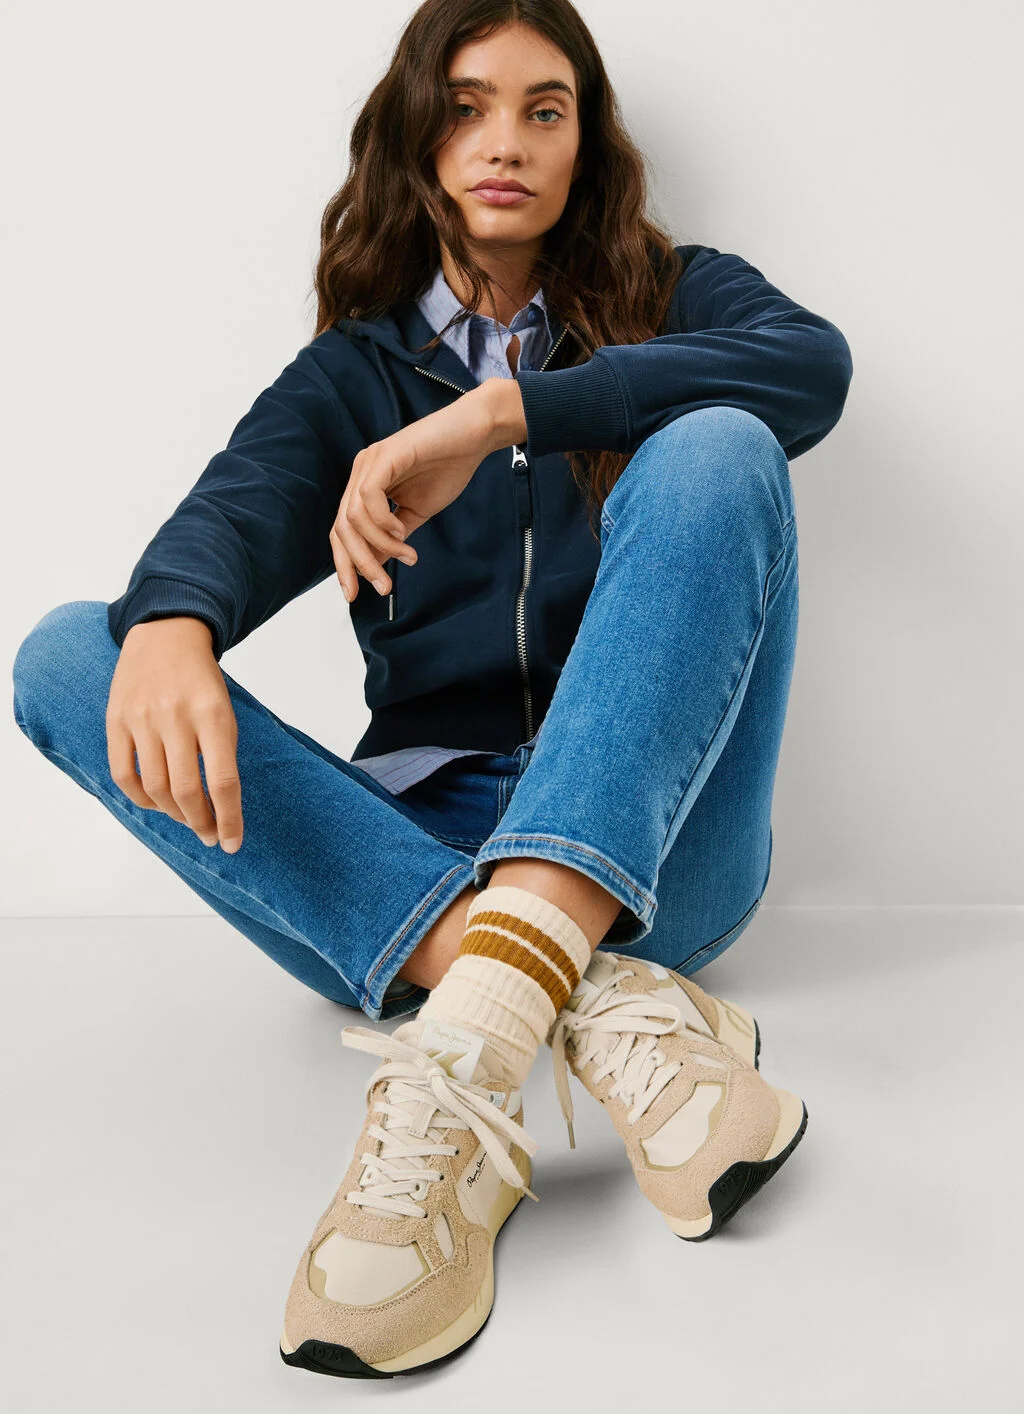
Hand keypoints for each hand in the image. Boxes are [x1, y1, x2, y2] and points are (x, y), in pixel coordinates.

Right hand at [106, 617, 244, 851]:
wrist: (165, 635)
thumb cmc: (202, 681)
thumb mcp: (225, 711)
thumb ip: (221, 754)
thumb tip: (220, 808)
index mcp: (212, 714)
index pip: (222, 780)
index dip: (229, 819)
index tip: (232, 843)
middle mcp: (175, 716)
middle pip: (185, 790)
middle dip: (201, 823)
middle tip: (210, 835)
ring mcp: (141, 719)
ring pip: (154, 788)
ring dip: (174, 815)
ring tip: (188, 820)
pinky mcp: (115, 720)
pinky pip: (123, 775)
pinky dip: (141, 799)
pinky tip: (157, 804)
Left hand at [330, 378, 528, 601]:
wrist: (474, 436)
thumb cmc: (448, 468)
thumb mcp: (415, 513)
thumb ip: (392, 538)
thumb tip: (375, 566)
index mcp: (365, 487)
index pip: (341, 531)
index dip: (345, 564)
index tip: (355, 594)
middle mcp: (361, 474)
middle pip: (341, 529)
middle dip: (359, 564)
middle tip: (383, 587)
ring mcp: (370, 463)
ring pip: (353, 518)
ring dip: (379, 546)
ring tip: (408, 555)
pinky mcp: (385, 456)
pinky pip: (369, 497)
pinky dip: (383, 522)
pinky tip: (404, 531)